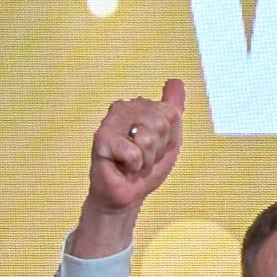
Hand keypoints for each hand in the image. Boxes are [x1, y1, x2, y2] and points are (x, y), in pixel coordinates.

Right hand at [71, 78, 187, 256]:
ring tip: (133, 162)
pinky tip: (122, 166)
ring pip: (148, 138)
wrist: (126, 195)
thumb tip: (175, 81)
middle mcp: (124, 108)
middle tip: (143, 157)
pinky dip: (133, 166)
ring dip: (145, 159)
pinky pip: (133, 153)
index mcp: (141, 105)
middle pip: (161, 123)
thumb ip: (173, 108)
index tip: (155, 148)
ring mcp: (111, 121)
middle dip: (157, 149)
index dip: (169, 138)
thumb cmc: (145, 168)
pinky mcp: (101, 138)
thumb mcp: (168, 138)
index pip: (172, 114)